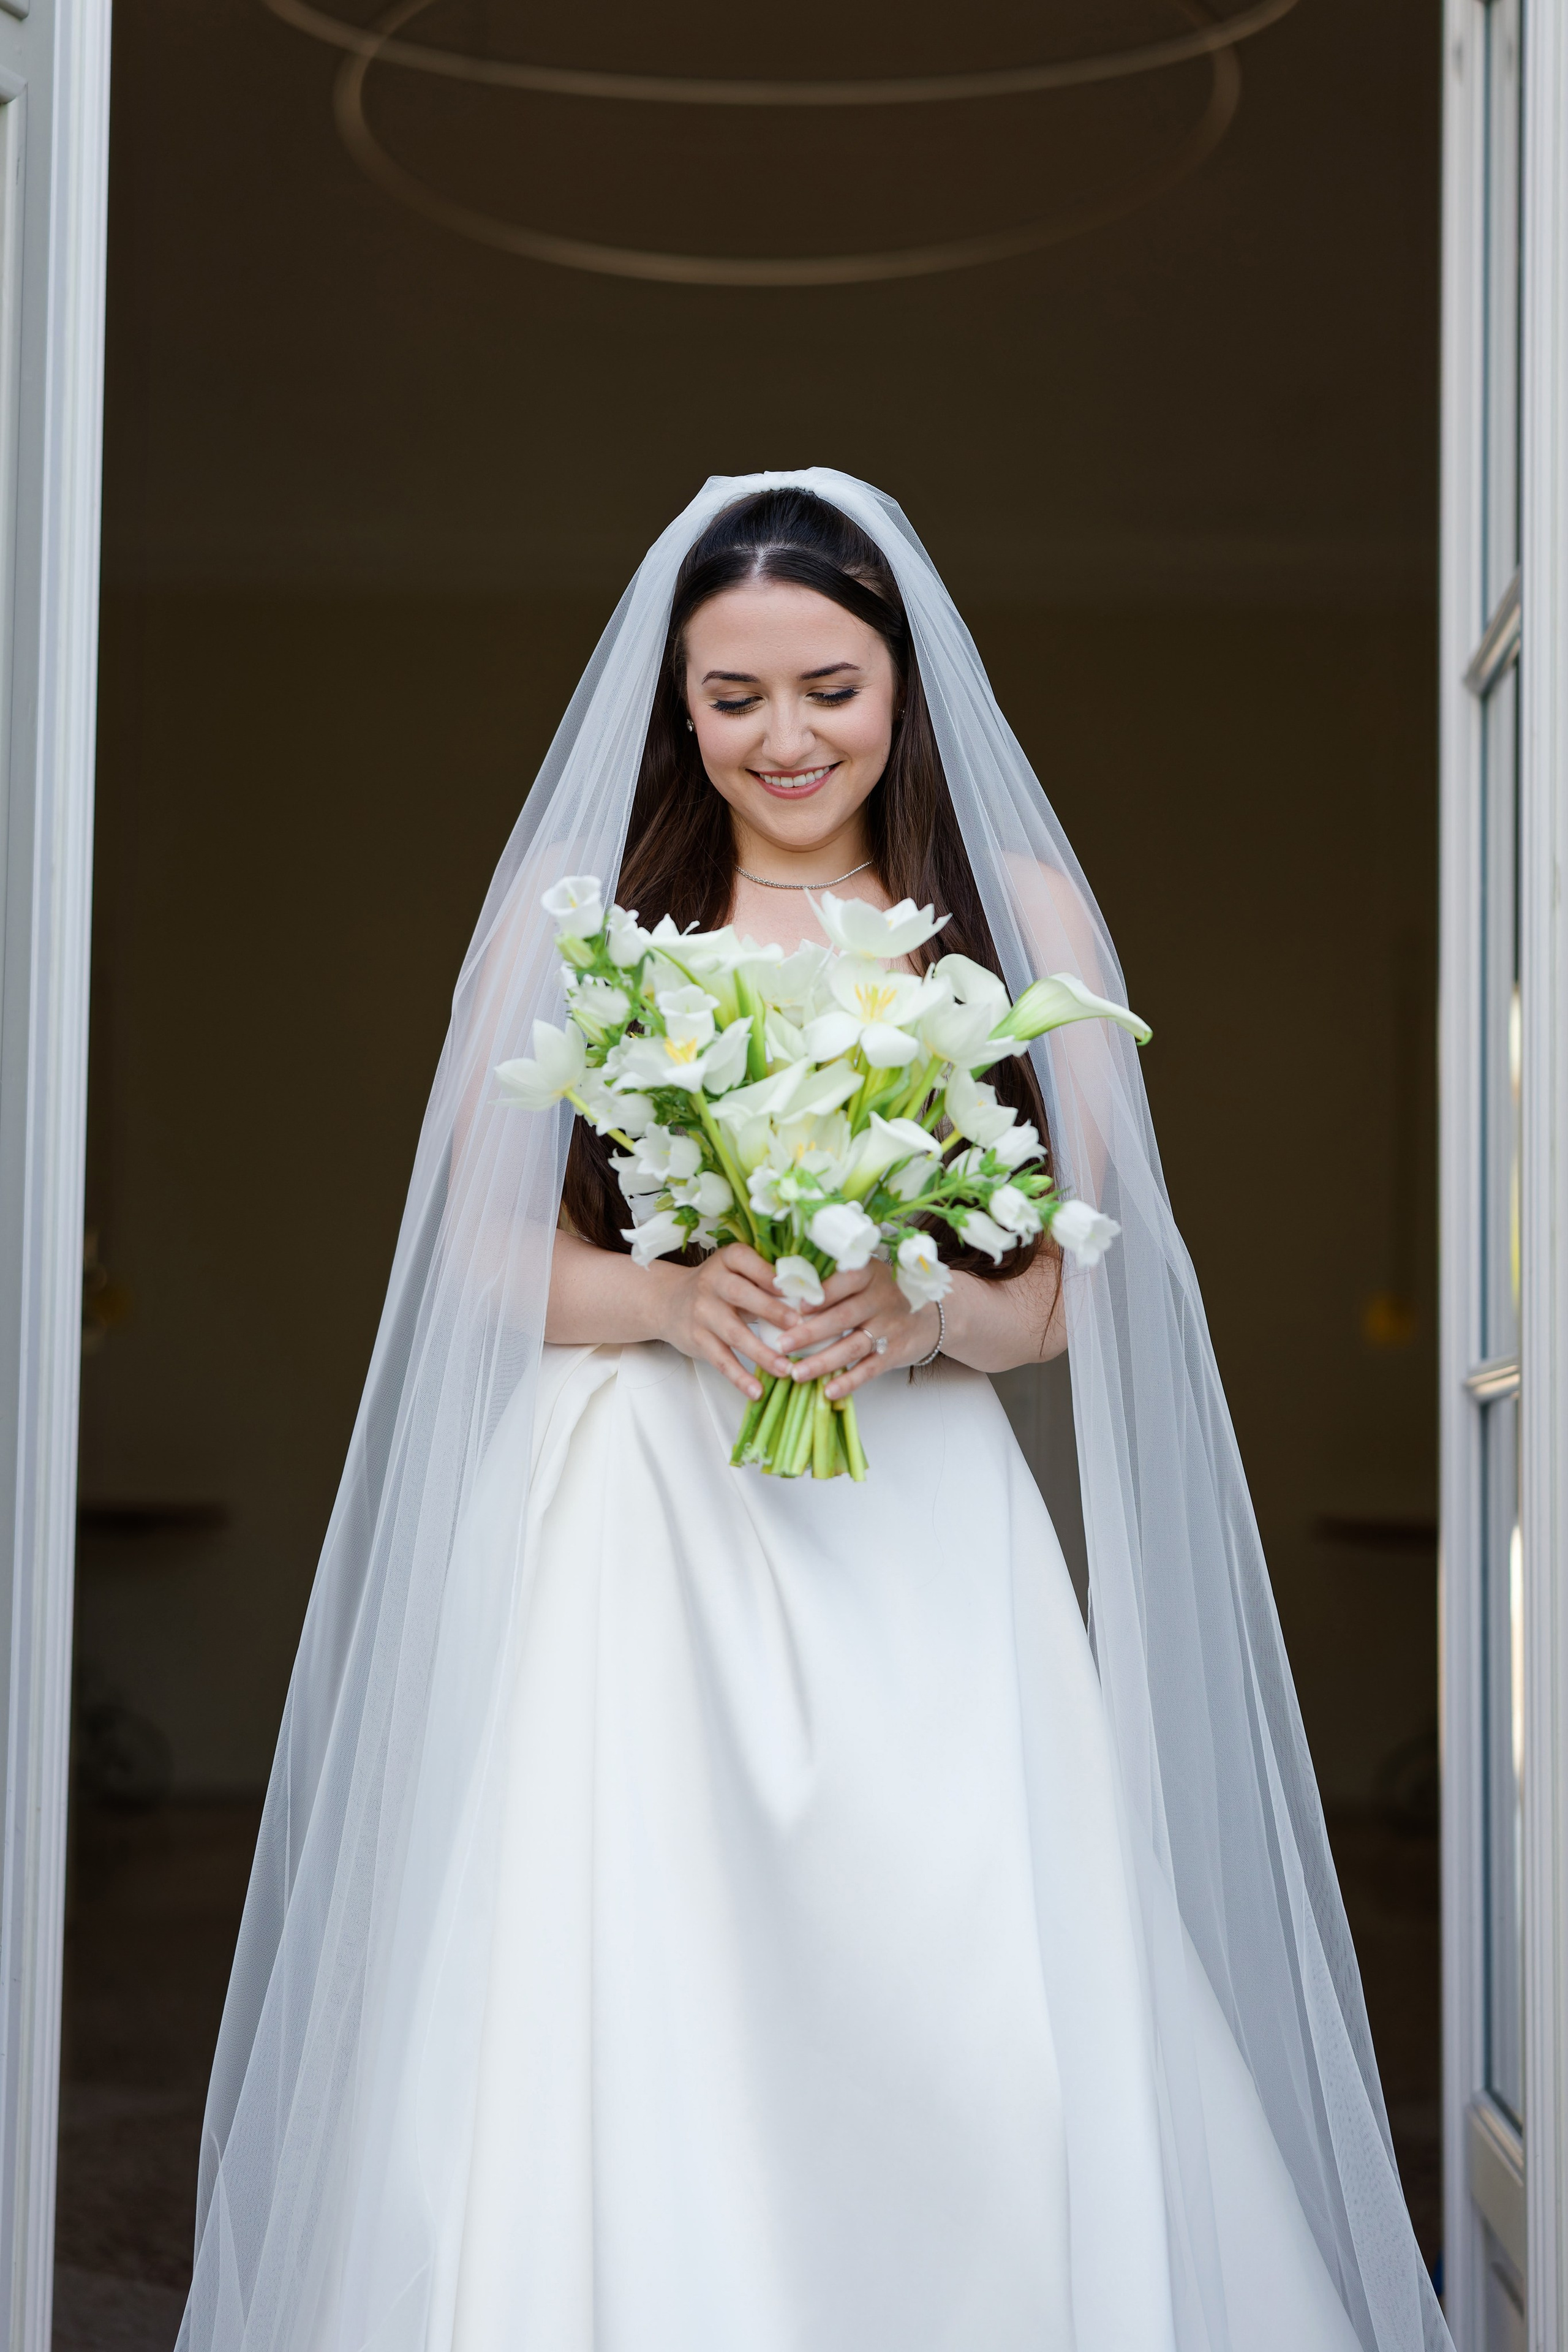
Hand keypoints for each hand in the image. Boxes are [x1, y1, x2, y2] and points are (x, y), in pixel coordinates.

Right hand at [656, 1243, 796, 1399]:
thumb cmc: (718, 1286)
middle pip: (741, 1295)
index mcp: (726, 1260)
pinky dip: (739, 1377)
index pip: (745, 1260)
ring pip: (734, 1334)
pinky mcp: (698, 1340)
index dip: (768, 1273)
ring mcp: (703, 1313)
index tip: (794, 1287)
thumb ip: (764, 1279)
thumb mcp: (735, 1271)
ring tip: (786, 1369)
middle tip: (798, 1326)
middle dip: (771, 1310)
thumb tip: (810, 1296)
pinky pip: (721, 1360)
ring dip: (762, 1353)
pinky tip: (756, 1391)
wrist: (668, 1302)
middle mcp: (711, 1283)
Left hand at [775, 1258, 938, 1400]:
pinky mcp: (893, 1352)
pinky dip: (849, 1382)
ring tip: (796, 1373)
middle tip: (782, 1345)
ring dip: (822, 1361)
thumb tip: (784, 1288)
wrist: (929, 1317)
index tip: (798, 1306)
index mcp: (870, 1274)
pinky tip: (828, 1391)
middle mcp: (881, 1299)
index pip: (847, 1280)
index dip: (824, 1294)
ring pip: (852, 1347)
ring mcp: (889, 1327)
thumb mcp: (865, 1277)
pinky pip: (869, 1369)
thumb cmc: (881, 1294)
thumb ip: (834, 1279)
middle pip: (843, 1317)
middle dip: (810, 1333)